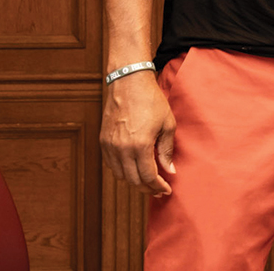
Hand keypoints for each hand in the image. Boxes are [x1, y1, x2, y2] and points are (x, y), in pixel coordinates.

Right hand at [99, 70, 176, 195]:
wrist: (128, 82)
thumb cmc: (151, 101)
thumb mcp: (167, 124)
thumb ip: (166, 150)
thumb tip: (170, 170)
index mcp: (139, 145)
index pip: (147, 177)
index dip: (157, 186)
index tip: (166, 190)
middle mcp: (121, 149)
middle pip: (133, 180)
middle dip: (147, 188)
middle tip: (158, 190)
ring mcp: (109, 145)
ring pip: (120, 175)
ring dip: (134, 181)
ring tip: (148, 180)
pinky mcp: (103, 141)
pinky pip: (111, 164)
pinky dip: (122, 171)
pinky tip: (133, 168)